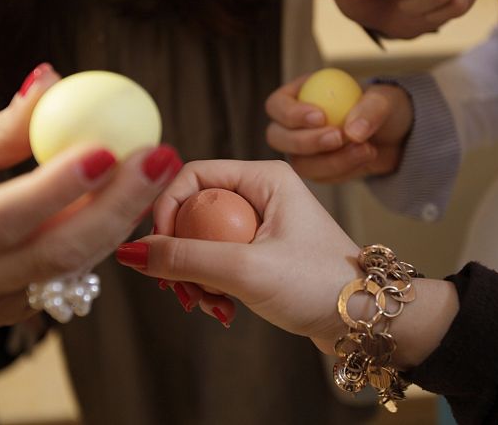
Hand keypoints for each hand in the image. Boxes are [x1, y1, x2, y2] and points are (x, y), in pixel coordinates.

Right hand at [0, 64, 180, 326]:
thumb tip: (53, 80)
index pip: (0, 219)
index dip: (57, 187)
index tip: (109, 148)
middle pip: (54, 253)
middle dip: (119, 204)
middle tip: (162, 156)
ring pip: (74, 267)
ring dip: (124, 217)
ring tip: (159, 169)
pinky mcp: (12, 312)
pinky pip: (71, 273)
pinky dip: (104, 234)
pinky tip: (131, 197)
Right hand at [119, 160, 362, 352]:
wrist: (367, 321)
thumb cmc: (319, 285)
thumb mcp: (247, 270)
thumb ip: (186, 259)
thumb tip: (130, 252)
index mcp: (264, 178)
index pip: (193, 175)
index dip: (166, 210)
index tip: (157, 251)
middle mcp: (262, 194)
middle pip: (194, 211)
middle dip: (180, 254)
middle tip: (179, 290)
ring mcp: (263, 224)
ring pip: (203, 241)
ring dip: (195, 276)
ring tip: (207, 306)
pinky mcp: (263, 252)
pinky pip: (219, 261)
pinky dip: (212, 286)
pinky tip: (222, 309)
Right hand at [265, 77, 412, 181]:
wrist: (396, 137)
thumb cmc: (384, 108)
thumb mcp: (385, 99)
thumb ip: (371, 109)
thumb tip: (352, 132)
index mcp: (299, 95)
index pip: (277, 106)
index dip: (292, 114)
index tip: (321, 117)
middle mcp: (293, 124)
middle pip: (277, 138)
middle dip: (306, 141)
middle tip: (338, 137)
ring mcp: (302, 150)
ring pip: (299, 164)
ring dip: (332, 161)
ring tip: (367, 149)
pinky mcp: (316, 170)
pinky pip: (321, 178)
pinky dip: (344, 171)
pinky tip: (366, 158)